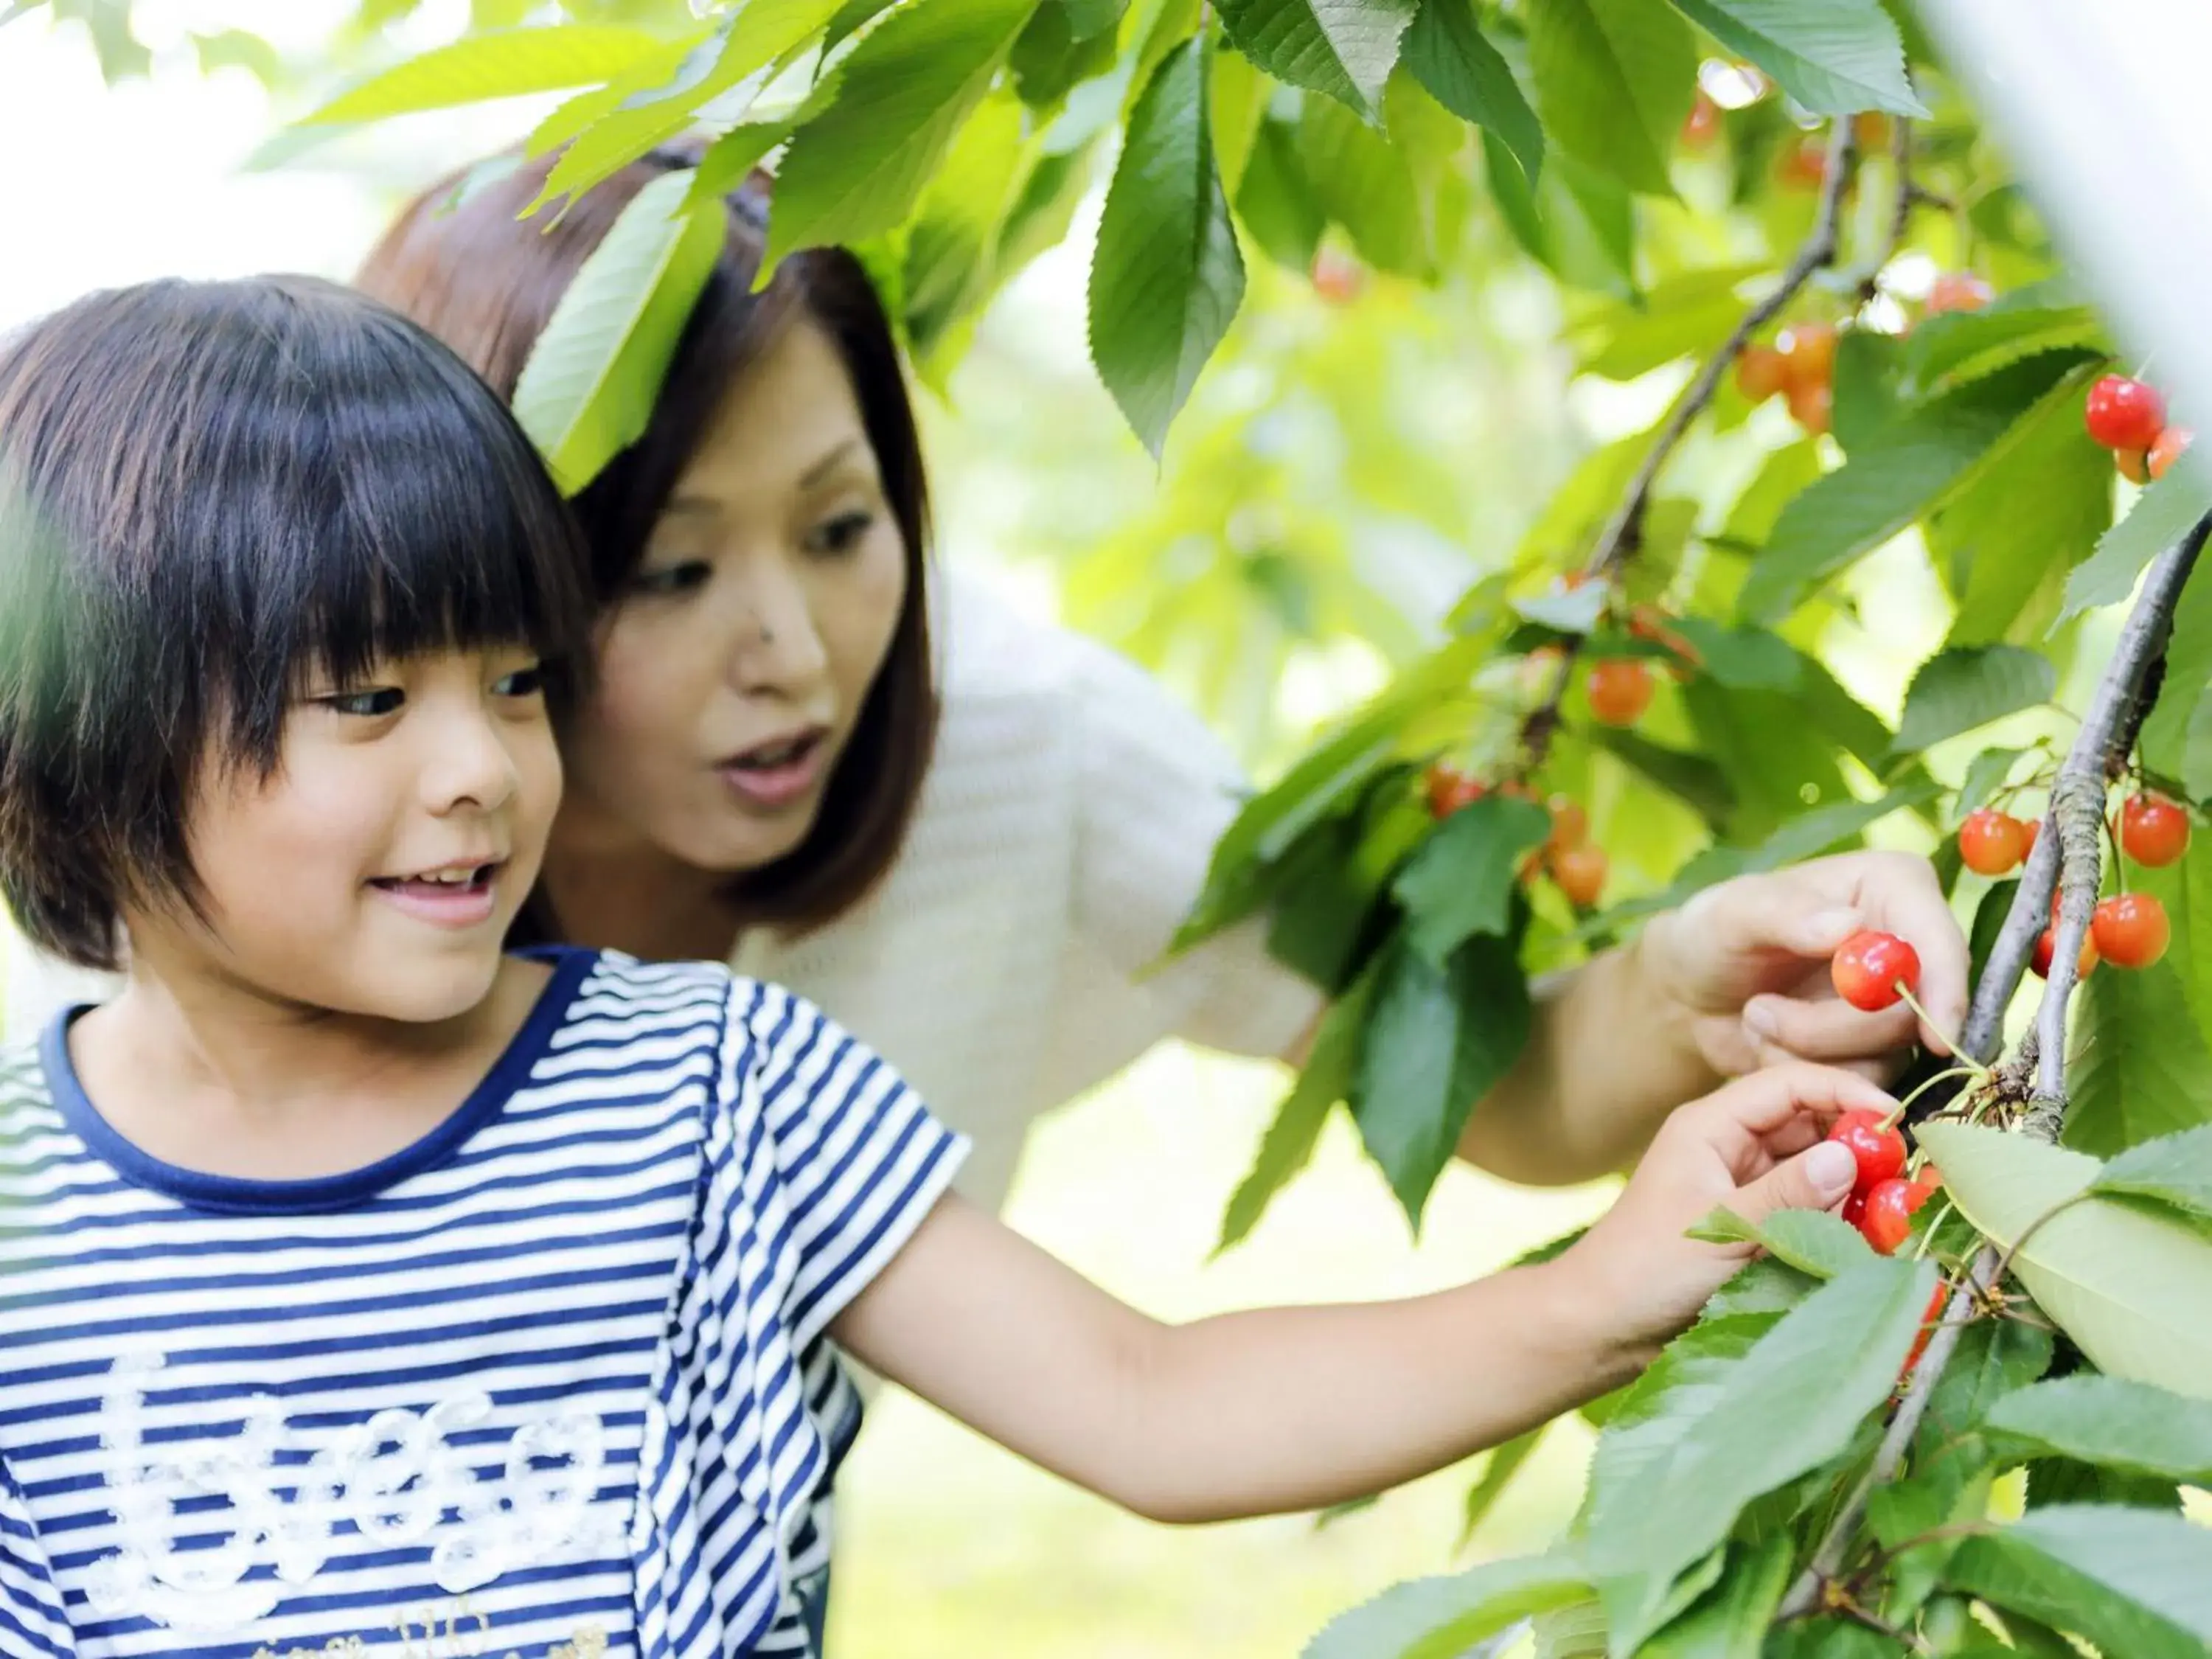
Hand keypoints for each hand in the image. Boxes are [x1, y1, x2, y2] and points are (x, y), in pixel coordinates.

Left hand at [1558, 1064, 1883, 1361]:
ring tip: (1885, 1223)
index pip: (1791, 1084)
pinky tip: (1861, 1246)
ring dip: (1853, 1193)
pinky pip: (1810, 1211)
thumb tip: (1850, 1154)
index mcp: (1711, 1125)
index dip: (1846, 1094)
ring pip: (1818, 1172)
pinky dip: (1837, 1224)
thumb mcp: (1720, 1228)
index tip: (1898, 1123)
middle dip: (1859, 1150)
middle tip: (1904, 1185)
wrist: (1602, 1327)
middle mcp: (1732, 1147)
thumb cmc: (1644, 1269)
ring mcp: (1745, 1187)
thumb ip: (1787, 1194)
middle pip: (1813, 1127)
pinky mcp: (1756, 1225)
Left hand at [1639, 850, 1970, 1081]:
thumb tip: (1850, 926)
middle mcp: (1909, 943)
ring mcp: (1898, 1002)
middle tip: (1760, 1010)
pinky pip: (1866, 1082)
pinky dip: (1811, 1073)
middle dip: (1832, 1027)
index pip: (1940, 940)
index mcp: (1892, 886)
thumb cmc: (1714, 932)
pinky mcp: (1878, 1049)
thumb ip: (1786, 913)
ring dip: (1810, 1050)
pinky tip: (1769, 1045)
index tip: (1934, 1035)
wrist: (1692, 990)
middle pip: (1915, 1010)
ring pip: (1890, 1053)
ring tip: (1757, 1017)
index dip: (1944, 989)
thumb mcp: (1735, 913)